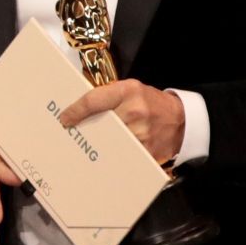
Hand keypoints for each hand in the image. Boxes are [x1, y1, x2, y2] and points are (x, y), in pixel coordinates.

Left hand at [56, 81, 184, 164]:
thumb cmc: (152, 103)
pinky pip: (122, 155)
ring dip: (98, 144)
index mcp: (128, 91)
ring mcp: (141, 133)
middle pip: (99, 124)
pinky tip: (109, 156)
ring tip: (92, 145)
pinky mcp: (146, 151)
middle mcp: (134, 111)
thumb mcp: (131, 89)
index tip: (65, 119)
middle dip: (86, 129)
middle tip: (74, 134)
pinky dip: (113, 156)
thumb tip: (80, 108)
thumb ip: (109, 95)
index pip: (93, 100)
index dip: (75, 110)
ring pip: (108, 142)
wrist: (180, 120)